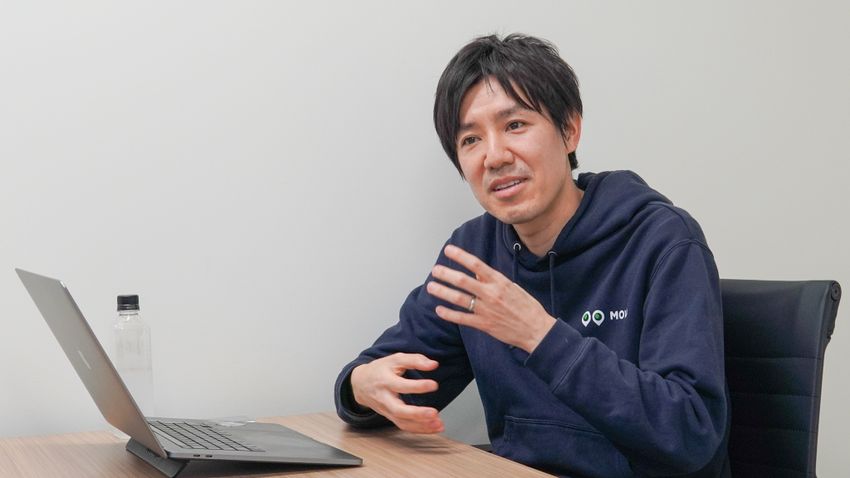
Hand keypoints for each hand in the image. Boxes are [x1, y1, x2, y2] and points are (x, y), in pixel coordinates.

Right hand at [350, 353, 444, 433]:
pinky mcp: (390, 417)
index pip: (401, 385)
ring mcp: (387, 410)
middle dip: (417, 414)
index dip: (418, 386)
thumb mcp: (395, 359)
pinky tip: (433, 427)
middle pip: (399, 410)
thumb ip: (415, 359)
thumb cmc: (380, 370)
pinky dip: (419, 429)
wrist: (360, 384)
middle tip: (434, 413)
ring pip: (402, 422)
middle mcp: (385, 398)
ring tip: (439, 424)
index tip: (433, 385)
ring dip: (421, 426)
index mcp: (385, 381)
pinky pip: (404, 426)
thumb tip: (434, 364)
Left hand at [426, 244, 555, 352]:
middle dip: (446, 274)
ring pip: (459, 299)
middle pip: (463, 281)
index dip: (461, 256)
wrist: (536, 330)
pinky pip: (462, 318)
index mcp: (499, 282)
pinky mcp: (484, 325)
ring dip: (443, 292)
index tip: (448, 249)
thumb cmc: (527, 307)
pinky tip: (439, 310)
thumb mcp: (512, 287)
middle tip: (435, 270)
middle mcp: (491, 294)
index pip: (476, 264)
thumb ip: (493, 280)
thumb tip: (476, 272)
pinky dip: (449, 314)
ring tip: (431, 287)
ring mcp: (486, 310)